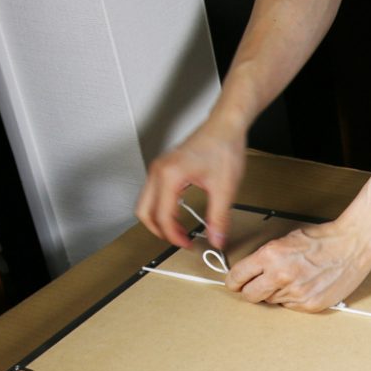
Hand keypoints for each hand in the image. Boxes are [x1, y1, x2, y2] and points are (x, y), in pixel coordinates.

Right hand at [135, 119, 245, 249]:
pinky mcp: (164, 168)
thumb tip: (216, 239)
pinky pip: (153, 194)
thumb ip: (219, 217)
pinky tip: (179, 214)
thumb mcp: (225, 188)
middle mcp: (158, 171)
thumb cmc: (223, 148)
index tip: (189, 244)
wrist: (225, 126)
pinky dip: (161, 208)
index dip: (174, 236)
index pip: (162, 217)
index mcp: (169, 176)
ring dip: (158, 220)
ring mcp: (158, 168)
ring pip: (145, 203)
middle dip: (160, 231)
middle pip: (144, 212)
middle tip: (181, 240)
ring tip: (180, 230)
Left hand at [226, 218, 370, 311]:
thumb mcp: (286, 240)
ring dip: (277, 293)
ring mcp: (296, 293)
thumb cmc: (322, 239)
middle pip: (250, 296)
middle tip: (258, 286)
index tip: (235, 283)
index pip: (238, 276)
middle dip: (251, 291)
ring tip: (294, 279)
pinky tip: (306, 285)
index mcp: (271, 255)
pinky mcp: (310, 305)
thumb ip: (267, 257)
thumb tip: (253, 272)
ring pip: (272, 301)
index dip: (234, 281)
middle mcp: (281, 276)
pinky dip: (294, 299)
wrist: (352, 245)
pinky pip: (291, 307)